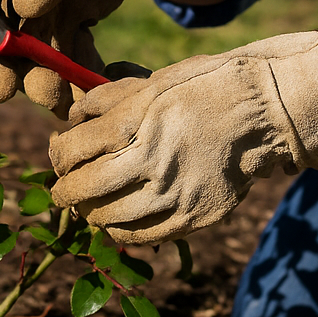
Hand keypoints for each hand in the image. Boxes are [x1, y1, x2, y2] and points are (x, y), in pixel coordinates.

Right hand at [0, 0, 179, 117]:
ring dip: (55, 84)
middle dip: (26, 77)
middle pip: (10, 48)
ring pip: (41, 60)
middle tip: (48, 96)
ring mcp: (46, 12)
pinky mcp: (73, 25)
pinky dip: (82, 77)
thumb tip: (24, 8)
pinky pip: (70, 60)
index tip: (1, 88)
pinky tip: (101, 81)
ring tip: (76, 102)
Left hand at [49, 31, 317, 243]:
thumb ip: (107, 99)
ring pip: (107, 218)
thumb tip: (73, 117)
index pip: (71, 151)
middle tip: (63, 188)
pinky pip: (140, 236)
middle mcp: (148, 162)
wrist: (260, 112)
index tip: (58, 153)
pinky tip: (117, 218)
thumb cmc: (201, 88)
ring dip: (89, 212)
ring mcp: (171, 194)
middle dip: (64, 191)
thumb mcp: (151, 80)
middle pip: (83, 190)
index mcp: (133, 122)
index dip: (56, 155)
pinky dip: (120, 230)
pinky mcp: (192, 218)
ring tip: (89, 203)